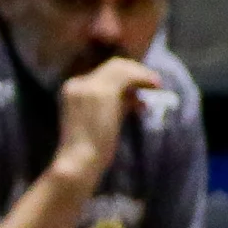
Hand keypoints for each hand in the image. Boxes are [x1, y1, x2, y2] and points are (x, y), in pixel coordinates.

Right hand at [52, 56, 164, 185]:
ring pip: (120, 66)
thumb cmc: (88, 149)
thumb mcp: (100, 120)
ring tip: (157, 85)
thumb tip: (134, 98)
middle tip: (153, 84)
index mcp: (71, 89)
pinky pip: (127, 74)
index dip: (124, 77)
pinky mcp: (102, 91)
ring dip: (141, 73)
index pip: (100, 71)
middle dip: (135, 72)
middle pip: (110, 65)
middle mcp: (76, 82)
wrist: (78, 161)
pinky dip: (144, 77)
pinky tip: (156, 86)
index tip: (138, 91)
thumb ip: (113, 105)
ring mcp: (88, 85)